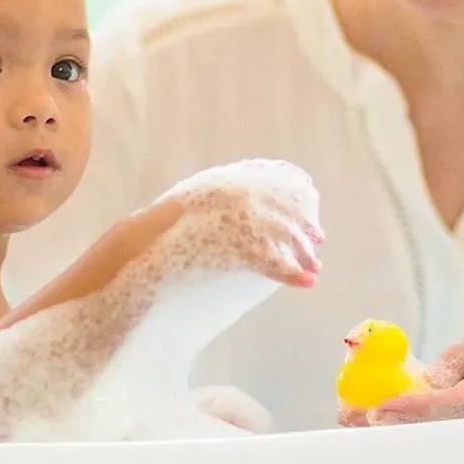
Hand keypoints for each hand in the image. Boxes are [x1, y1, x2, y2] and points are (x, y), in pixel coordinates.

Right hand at [160, 161, 322, 288]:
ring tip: (314, 269)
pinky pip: (275, 262)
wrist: (147, 243)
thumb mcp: (198, 193)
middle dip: (306, 230)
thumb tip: (243, 197)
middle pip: (290, 212)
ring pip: (287, 236)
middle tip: (317, 244)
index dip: (299, 205)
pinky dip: (292, 274)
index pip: (284, 184)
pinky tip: (306, 283)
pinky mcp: (240, 246)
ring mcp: (244, 219)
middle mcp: (245, 194)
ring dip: (304, 254)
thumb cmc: (166, 224)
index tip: (308, 220)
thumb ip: (224, 192)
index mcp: (238, 179)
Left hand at [362, 287, 463, 422]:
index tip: (374, 411)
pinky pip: (461, 415)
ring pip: (446, 422)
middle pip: (437, 424)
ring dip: (404, 415)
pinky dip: (428, 408)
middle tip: (345, 412)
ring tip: (356, 408)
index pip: (450, 405)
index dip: (409, 410)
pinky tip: (400, 397)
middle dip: (390, 419)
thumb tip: (431, 377)